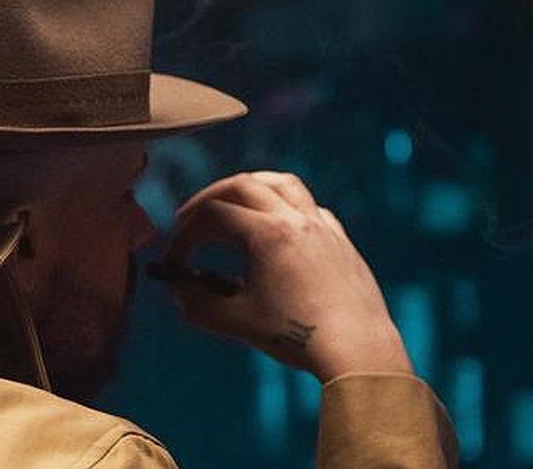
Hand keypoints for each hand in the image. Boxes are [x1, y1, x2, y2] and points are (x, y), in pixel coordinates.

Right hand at [162, 171, 413, 381]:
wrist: (359, 351)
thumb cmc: (299, 338)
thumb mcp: (236, 322)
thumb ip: (197, 304)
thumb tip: (177, 290)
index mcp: (269, 235)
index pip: (212, 216)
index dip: (184, 235)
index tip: (175, 259)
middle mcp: (296, 220)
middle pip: (241, 186)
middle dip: (207, 199)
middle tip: (187, 220)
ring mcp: (322, 227)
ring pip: (281, 183)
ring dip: (248, 187)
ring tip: (229, 203)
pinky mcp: (340, 240)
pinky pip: (308, 206)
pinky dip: (283, 206)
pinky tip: (274, 228)